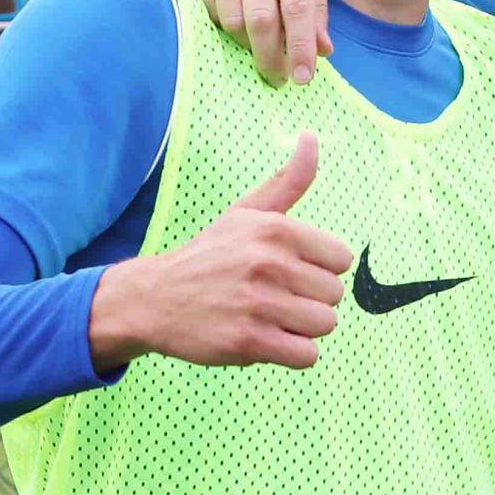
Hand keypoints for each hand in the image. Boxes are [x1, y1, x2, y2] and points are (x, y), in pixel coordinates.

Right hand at [90, 133, 352, 371]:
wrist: (154, 298)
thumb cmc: (209, 255)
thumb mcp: (246, 212)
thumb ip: (288, 181)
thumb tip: (311, 138)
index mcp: (275, 229)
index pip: (340, 259)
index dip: (318, 269)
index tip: (290, 271)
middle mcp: (268, 263)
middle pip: (334, 296)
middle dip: (310, 300)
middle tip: (274, 297)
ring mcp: (258, 304)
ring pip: (324, 325)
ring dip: (301, 328)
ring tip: (269, 317)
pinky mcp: (248, 342)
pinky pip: (307, 356)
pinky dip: (292, 353)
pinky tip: (267, 339)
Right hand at [183, 0, 332, 86]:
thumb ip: (318, 2)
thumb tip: (323, 50)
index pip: (298, 7)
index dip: (301, 47)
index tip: (304, 78)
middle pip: (262, 20)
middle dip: (271, 58)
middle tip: (278, 80)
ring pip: (233, 19)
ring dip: (247, 46)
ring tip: (260, 51)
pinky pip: (212, 7)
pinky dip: (227, 26)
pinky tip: (239, 28)